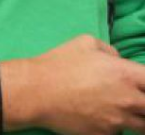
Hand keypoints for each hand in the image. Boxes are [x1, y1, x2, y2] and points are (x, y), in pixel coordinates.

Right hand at [7, 35, 144, 133]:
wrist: (35, 92)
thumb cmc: (58, 64)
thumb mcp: (85, 43)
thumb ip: (110, 51)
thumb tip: (118, 60)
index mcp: (126, 74)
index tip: (143, 84)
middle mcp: (128, 100)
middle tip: (136, 101)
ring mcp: (117, 121)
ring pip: (142, 127)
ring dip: (136, 118)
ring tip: (120, 111)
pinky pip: (118, 133)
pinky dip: (113, 127)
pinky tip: (100, 118)